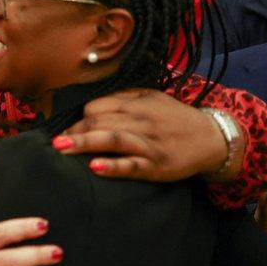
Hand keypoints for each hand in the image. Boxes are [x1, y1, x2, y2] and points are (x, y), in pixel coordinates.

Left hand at [55, 88, 235, 181]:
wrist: (212, 138)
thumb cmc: (176, 119)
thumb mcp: (152, 99)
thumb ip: (124, 99)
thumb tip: (91, 105)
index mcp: (136, 104)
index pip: (97, 107)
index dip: (79, 119)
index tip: (68, 131)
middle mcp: (140, 121)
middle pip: (98, 122)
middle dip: (74, 131)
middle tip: (54, 143)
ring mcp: (148, 144)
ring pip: (111, 139)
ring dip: (83, 143)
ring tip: (61, 147)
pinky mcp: (156, 165)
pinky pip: (131, 165)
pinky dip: (112, 166)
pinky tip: (95, 167)